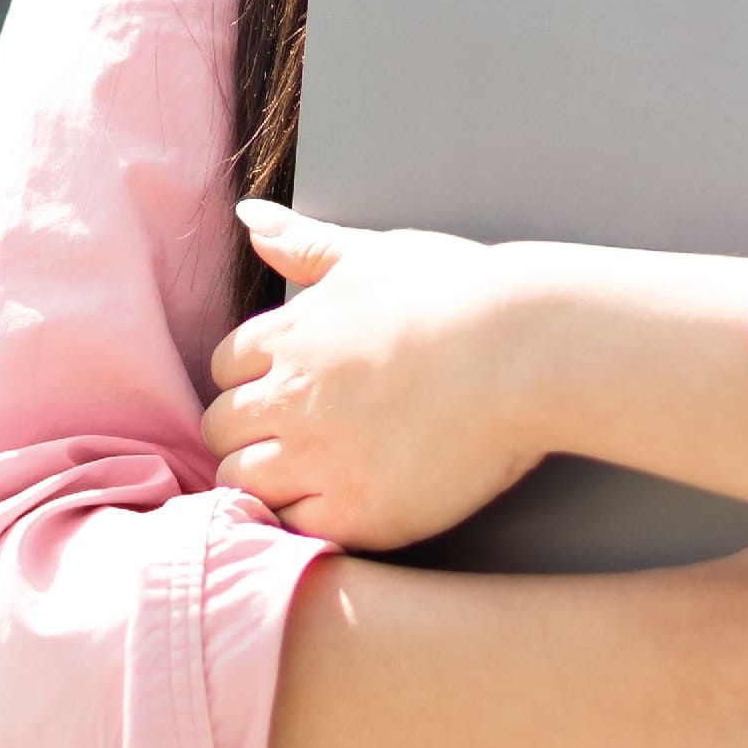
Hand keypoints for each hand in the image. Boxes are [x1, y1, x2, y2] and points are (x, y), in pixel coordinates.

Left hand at [201, 201, 547, 550]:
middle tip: (306, 436)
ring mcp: (319, 458)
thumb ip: (308, 244)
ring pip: (244, 485)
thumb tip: (248, 217)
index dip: (255, 379)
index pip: (225, 367)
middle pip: (222, 429)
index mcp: (290, 334)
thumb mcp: (376, 255)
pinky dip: (310, 521)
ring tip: (322, 474)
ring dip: (270, 482)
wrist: (525, 350)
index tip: (294, 388)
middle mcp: (290, 396)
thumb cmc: (461, 293)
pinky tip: (348, 503)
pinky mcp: (358, 512)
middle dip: (251, 432)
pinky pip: (295, 530)